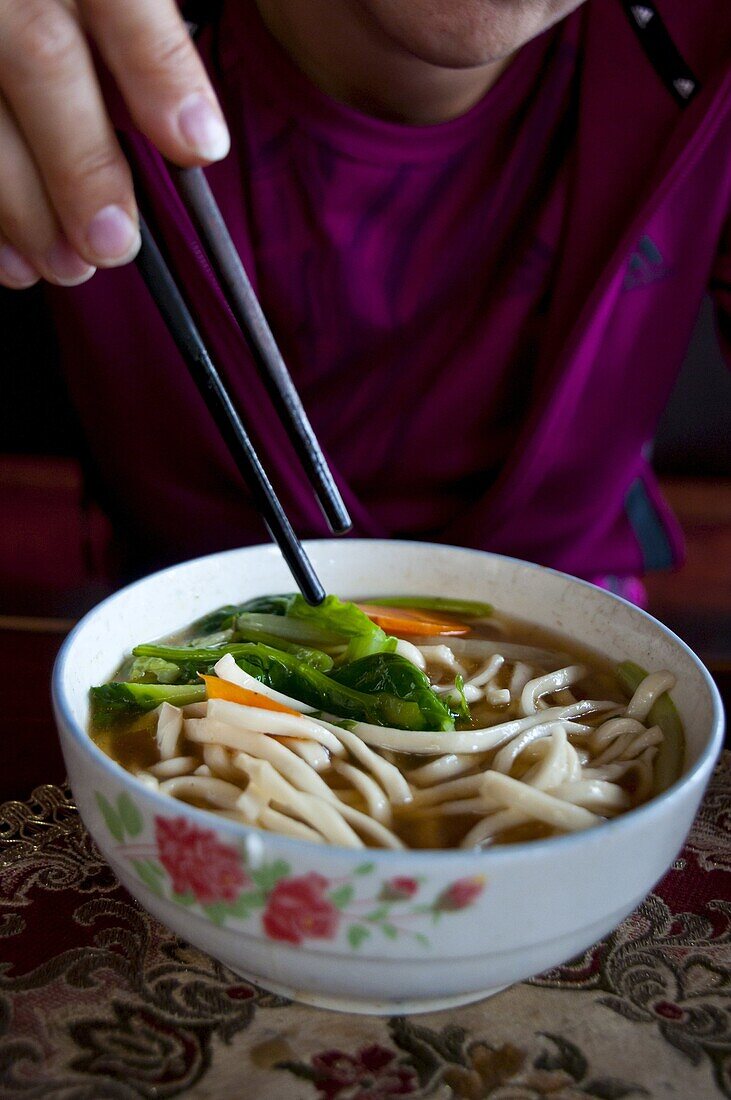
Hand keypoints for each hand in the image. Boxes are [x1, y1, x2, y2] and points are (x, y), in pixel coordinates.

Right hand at [0, 0, 229, 288]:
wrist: (7, 16)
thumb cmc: (70, 16)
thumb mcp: (114, 11)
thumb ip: (141, 50)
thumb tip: (184, 137)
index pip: (121, 0)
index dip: (159, 72)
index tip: (201, 146)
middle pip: (40, 58)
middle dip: (81, 165)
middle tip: (114, 244)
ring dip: (23, 206)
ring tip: (68, 266)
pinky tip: (15, 263)